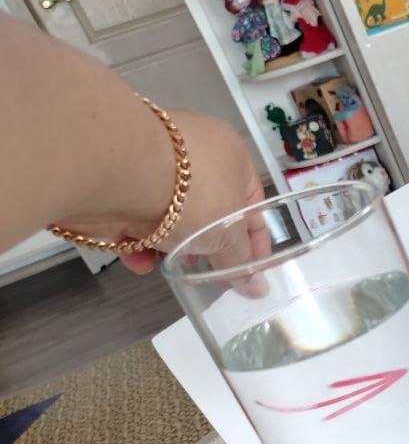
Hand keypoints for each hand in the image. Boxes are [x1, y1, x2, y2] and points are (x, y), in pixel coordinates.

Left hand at [57, 110, 268, 274]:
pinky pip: (136, 215)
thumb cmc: (192, 195)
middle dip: (207, 245)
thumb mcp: (228, 235)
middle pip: (208, 211)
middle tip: (209, 272)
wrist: (117, 172)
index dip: (254, 242)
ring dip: (171, 246)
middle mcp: (194, 155)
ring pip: (170, 216)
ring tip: (173, 265)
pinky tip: (139, 259)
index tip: (248, 272)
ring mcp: (152, 164)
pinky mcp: (118, 179)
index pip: (251, 203)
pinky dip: (138, 241)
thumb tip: (255, 287)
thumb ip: (240, 263)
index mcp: (232, 155)